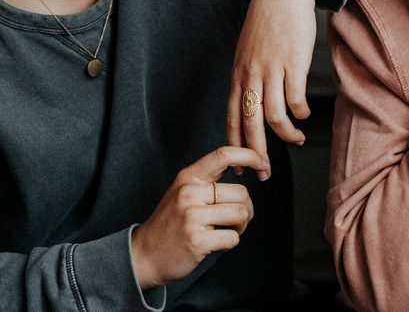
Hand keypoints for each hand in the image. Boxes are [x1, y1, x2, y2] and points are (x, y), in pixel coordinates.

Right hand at [130, 146, 266, 289]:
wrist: (144, 255)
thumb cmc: (171, 223)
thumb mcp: (183, 192)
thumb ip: (209, 180)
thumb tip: (247, 166)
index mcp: (188, 177)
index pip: (224, 154)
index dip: (250, 155)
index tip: (263, 164)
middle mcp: (189, 192)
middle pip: (242, 193)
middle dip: (246, 210)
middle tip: (233, 220)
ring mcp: (192, 216)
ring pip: (241, 214)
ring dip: (240, 227)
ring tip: (223, 231)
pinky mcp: (197, 240)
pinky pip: (233, 238)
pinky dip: (229, 243)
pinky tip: (213, 244)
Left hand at [228, 0, 338, 167]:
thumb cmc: (267, 21)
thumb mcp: (248, 50)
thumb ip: (248, 75)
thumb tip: (251, 100)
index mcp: (238, 74)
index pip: (231, 118)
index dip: (235, 146)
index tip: (240, 167)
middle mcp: (250, 76)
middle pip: (250, 124)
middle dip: (257, 154)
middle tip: (265, 174)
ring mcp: (271, 71)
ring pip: (274, 117)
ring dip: (286, 135)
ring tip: (295, 141)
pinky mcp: (293, 65)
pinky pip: (295, 100)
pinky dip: (301, 113)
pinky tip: (305, 115)